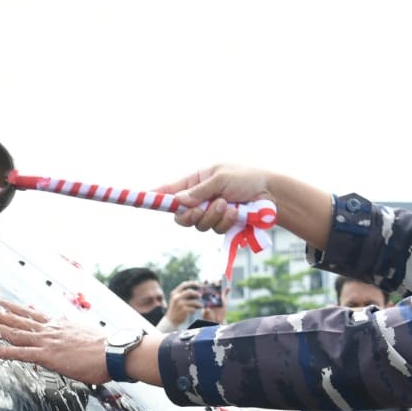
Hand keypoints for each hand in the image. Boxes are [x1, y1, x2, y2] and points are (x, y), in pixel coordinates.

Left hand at [0, 299, 109, 384]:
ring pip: (15, 332)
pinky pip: (22, 353)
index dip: (12, 308)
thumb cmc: (104, 348)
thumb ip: (71, 334)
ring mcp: (47, 342)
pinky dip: (6, 351)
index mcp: (58, 324)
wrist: (113, 353)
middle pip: (17, 319)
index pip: (30, 314)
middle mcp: (49, 329)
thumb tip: (68, 337)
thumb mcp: (84, 334)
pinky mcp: (48, 356)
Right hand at [160, 165, 276, 234]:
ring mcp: (210, 213)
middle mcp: (199, 199)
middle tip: (203, 209)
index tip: (140, 200)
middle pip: (180, 217)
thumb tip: (178, 202)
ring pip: (198, 226)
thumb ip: (199, 192)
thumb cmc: (246, 178)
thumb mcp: (221, 179)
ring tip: (229, 204)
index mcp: (196, 182)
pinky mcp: (222, 225)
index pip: (169, 191)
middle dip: (191, 216)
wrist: (271, 194)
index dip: (154, 197)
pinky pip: (215, 231)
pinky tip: (236, 213)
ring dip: (214, 217)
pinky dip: (225, 222)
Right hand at [162, 281, 202, 329]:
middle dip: (196, 293)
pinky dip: (195, 309)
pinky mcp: (183, 310)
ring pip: (193, 301)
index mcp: (174, 293)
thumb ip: (183, 294)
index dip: (191, 283)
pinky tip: (195, 311)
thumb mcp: (176, 299)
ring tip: (201, 306)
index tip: (198, 284)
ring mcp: (180, 304)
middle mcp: (176, 297)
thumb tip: (194, 290)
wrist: (170, 319)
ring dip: (199, 304)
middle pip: (189, 291)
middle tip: (200, 296)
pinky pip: (193, 308)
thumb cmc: (175, 308)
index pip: (184, 284)